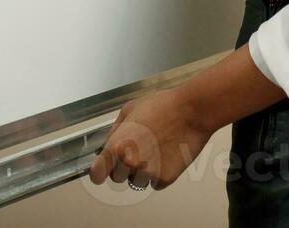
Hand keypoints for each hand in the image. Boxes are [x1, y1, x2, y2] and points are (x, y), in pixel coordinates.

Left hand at [88, 87, 212, 190]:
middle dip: (124, 166)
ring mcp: (147, 174)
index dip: (99, 171)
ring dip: (142, 171)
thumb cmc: (162, 106)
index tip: (100, 170)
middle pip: (118, 177)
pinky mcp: (165, 179)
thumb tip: (107, 146)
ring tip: (156, 148)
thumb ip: (115, 131)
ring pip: (137, 181)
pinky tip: (167, 153)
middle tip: (139, 147)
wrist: (191, 111)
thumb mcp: (129, 109)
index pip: (97, 173)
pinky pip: (155, 182)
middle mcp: (130, 164)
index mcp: (117, 146)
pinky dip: (160, 172)